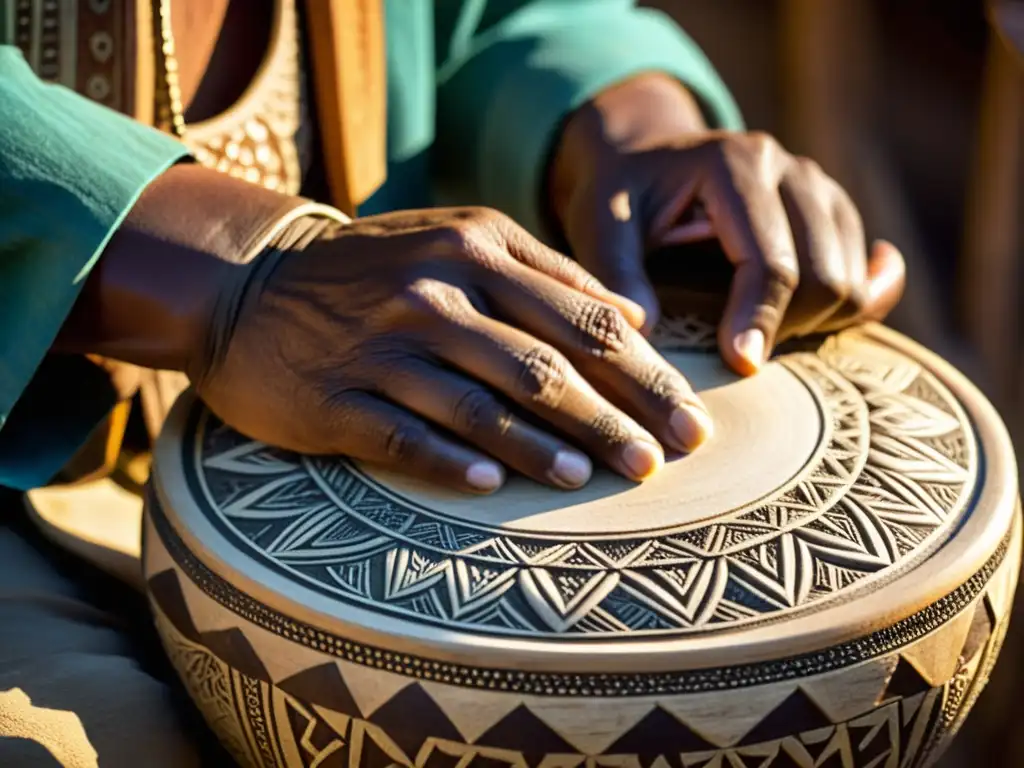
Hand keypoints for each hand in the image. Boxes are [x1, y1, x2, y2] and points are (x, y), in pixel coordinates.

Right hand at [191, 207, 714, 492]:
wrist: (250, 282)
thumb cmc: (376, 267)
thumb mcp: (461, 237)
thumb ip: (546, 270)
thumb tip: (634, 318)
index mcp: (477, 250)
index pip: (582, 319)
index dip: (644, 373)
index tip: (689, 418)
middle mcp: (435, 295)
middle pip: (544, 366)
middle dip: (614, 418)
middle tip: (664, 462)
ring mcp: (382, 348)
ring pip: (480, 405)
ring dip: (543, 446)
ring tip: (593, 479)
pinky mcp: (334, 398)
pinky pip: (401, 436)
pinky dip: (448, 460)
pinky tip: (490, 485)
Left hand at [549, 73, 905, 374]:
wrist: (644, 161)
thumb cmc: (618, 197)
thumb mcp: (599, 226)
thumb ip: (617, 273)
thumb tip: (646, 331)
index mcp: (735, 164)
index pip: (771, 261)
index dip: (758, 319)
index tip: (740, 366)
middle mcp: (790, 169)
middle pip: (825, 276)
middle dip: (787, 327)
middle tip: (736, 354)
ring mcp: (820, 188)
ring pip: (852, 281)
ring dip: (813, 323)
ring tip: (754, 336)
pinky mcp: (834, 212)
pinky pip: (866, 276)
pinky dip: (849, 308)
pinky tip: (827, 323)